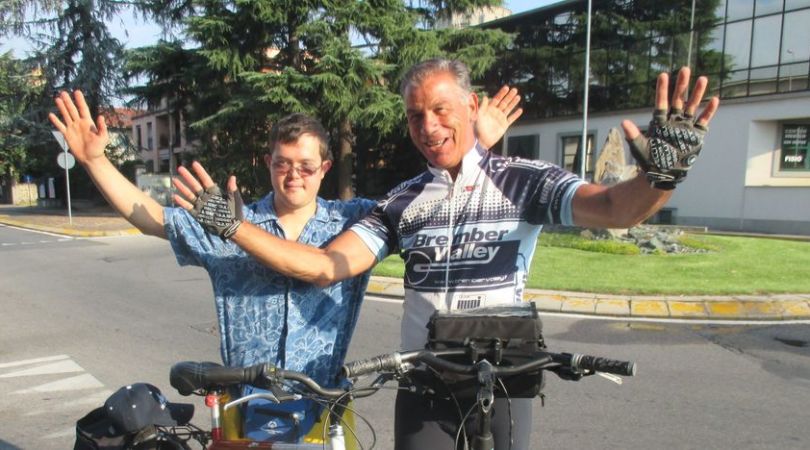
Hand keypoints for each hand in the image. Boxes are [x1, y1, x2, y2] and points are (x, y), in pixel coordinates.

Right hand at [48, 90, 108, 164]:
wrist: (90, 158)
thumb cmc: (99, 148)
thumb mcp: (103, 137)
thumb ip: (102, 127)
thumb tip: (101, 116)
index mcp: (88, 122)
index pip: (83, 109)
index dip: (80, 100)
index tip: (77, 92)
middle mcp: (79, 123)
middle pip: (72, 110)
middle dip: (68, 101)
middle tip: (63, 92)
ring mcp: (72, 128)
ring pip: (66, 115)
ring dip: (61, 107)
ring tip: (57, 99)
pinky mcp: (67, 135)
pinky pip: (60, 126)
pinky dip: (55, 121)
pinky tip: (51, 115)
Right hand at [173, 161, 242, 238]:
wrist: (232, 228)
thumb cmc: (235, 213)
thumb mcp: (234, 199)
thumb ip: (232, 189)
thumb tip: (232, 176)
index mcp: (215, 192)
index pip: (205, 180)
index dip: (200, 172)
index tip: (194, 163)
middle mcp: (206, 197)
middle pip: (195, 185)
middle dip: (187, 177)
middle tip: (180, 168)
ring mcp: (201, 205)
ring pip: (189, 194)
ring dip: (182, 187)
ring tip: (174, 180)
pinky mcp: (198, 214)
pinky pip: (188, 207)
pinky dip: (181, 202)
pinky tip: (174, 196)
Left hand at [475, 85, 523, 148]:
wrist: (481, 141)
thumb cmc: (477, 128)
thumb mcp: (479, 116)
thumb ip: (483, 106)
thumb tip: (486, 97)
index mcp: (489, 109)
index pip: (496, 99)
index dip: (501, 93)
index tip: (506, 87)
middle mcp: (495, 112)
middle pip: (504, 102)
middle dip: (509, 96)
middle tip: (515, 90)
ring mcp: (500, 118)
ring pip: (508, 109)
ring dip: (513, 103)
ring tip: (518, 97)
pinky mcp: (504, 125)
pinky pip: (511, 119)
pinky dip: (515, 115)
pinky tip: (520, 110)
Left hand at [622, 67, 719, 189]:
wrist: (663, 174)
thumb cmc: (649, 161)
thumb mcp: (639, 148)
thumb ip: (633, 135)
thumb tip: (623, 123)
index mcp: (660, 122)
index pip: (661, 102)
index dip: (662, 89)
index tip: (663, 75)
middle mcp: (673, 121)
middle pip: (678, 99)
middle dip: (682, 85)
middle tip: (684, 69)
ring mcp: (685, 127)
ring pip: (692, 106)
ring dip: (697, 93)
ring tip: (702, 78)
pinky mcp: (696, 135)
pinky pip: (703, 120)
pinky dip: (709, 111)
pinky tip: (714, 99)